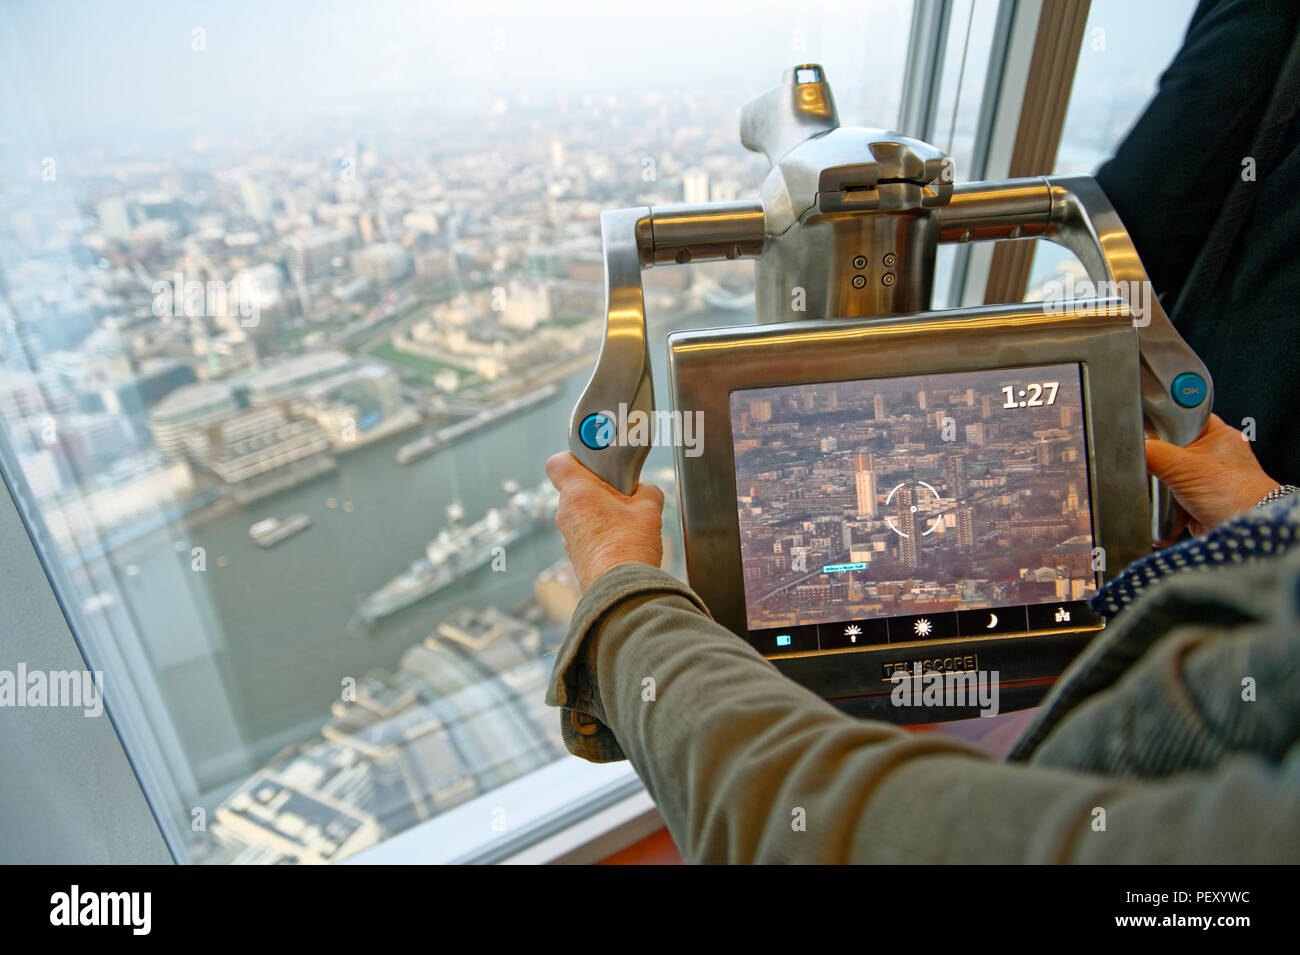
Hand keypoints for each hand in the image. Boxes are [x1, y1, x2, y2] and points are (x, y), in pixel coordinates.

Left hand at [545, 452, 663, 591]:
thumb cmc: (629, 548)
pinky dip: (600, 534)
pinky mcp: (576, 556)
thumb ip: (646, 490)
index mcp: (577, 493)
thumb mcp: (649, 508)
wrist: (623, 593)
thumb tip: (645, 491)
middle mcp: (565, 514)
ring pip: (581, 514)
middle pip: (575, 489)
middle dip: (598, 488)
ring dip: (600, 514)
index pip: (558, 461)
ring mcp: (568, 537)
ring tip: (626, 522)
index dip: (574, 457)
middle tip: (622, 493)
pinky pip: (586, 535)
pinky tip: (622, 541)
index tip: (594, 460)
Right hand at [1145, 414, 1279, 537]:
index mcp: (1218, 434)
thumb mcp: (1184, 467)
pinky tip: (1164, 507)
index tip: (1146, 426)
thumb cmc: (1235, 495)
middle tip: (1155, 464)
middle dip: (1158, 460)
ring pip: (1167, 474)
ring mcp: (1204, 479)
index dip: (1164, 420)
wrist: (1245, 531)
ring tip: (1163, 489)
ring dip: (1160, 486)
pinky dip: (1164, 504)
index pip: (1183, 416)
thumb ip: (1153, 453)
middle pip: (1169, 447)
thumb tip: (1130, 450)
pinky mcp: (1196, 501)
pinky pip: (1169, 497)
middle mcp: (1212, 455)